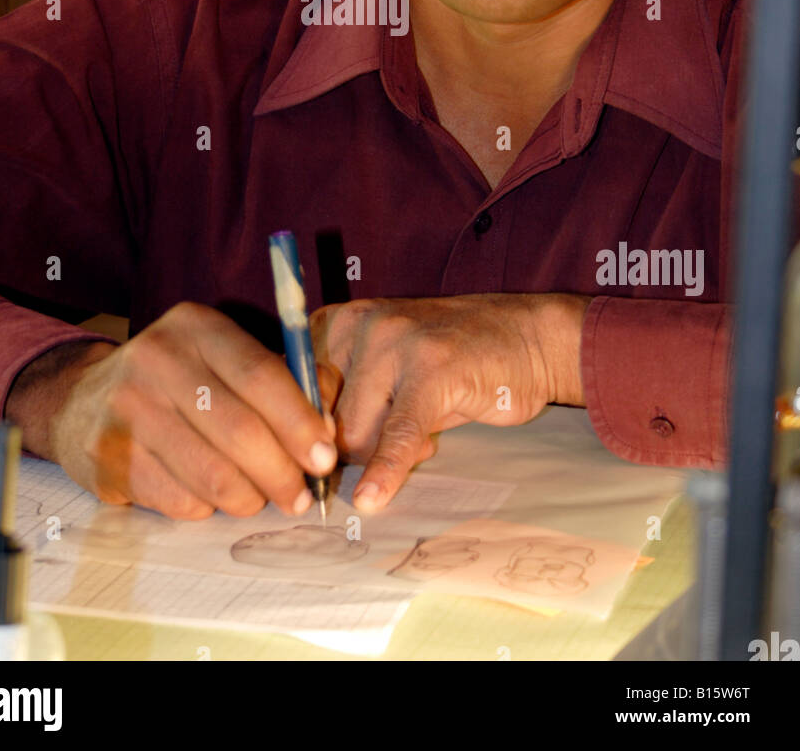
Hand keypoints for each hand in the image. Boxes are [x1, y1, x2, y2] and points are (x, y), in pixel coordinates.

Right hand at [15, 303, 338, 518]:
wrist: (81, 399)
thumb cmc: (178, 382)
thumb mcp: (225, 357)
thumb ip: (284, 380)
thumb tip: (327, 428)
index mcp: (197, 326)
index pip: (261, 375)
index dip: (300, 422)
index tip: (324, 458)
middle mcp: (157, 358)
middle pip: (240, 430)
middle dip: (281, 473)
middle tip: (299, 497)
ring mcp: (127, 408)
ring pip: (211, 474)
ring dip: (248, 498)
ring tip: (257, 500)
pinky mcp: (107, 456)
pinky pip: (178, 499)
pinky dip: (206, 508)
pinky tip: (208, 497)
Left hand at [310, 293, 587, 511]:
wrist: (526, 338)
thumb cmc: (450, 362)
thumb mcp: (386, 371)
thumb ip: (346, 402)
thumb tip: (307, 462)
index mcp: (336, 322)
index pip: (294, 396)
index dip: (308, 438)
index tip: (320, 465)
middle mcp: (358, 325)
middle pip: (324, 421)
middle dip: (354, 450)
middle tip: (397, 440)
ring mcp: (396, 342)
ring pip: (357, 433)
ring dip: (385, 455)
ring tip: (426, 433)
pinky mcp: (433, 371)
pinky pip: (398, 434)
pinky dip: (385, 470)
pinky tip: (372, 498)